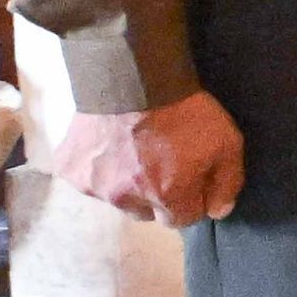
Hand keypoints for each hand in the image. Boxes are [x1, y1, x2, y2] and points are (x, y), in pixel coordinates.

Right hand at [51, 89, 245, 226]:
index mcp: (167, 196)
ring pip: (116, 198)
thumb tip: (218, 212)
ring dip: (126, 184)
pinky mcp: (70, 169)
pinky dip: (99, 168)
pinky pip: (89, 179)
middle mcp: (127, 199)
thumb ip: (227, 183)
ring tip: (134, 152)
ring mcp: (94, 185)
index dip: (190, 201)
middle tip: (161, 164)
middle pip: (147, 213)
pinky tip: (109, 145)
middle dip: (157, 197)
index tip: (191, 180)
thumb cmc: (185, 111)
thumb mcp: (226, 143)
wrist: (132, 77)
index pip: (181, 219)